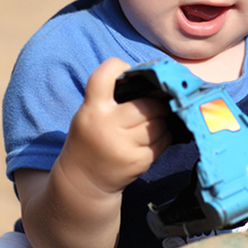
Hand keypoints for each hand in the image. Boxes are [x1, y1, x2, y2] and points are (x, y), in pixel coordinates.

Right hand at [58, 58, 172, 196]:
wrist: (83, 181)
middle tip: (154, 105)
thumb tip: (152, 81)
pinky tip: (154, 138)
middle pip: (147, 105)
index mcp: (92, 109)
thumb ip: (112, 97)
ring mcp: (123, 146)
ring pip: (159, 123)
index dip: (118, 66)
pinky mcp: (138, 161)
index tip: (128, 71)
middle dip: (155, 103)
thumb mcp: (90, 113)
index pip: (104, 76)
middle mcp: (107, 126)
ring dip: (161, 121)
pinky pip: (163, 141)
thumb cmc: (91, 137)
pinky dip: (163, 137)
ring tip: (153, 122)